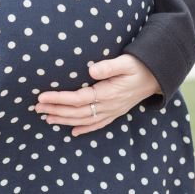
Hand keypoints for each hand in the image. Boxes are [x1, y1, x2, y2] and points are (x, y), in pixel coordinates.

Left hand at [34, 54, 160, 136]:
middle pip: (77, 111)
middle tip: (36, 108)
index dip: (59, 98)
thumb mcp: (126, 61)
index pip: (78, 98)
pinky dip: (85, 129)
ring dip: (65, 120)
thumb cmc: (140, 65)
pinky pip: (98, 124)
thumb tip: (91, 70)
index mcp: (108, 93)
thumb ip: (109, 66)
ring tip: (47, 119)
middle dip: (56, 110)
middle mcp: (109, 105)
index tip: (42, 96)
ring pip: (84, 120)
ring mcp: (112, 111)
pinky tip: (73, 132)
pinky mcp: (115, 112)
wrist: (158, 75)